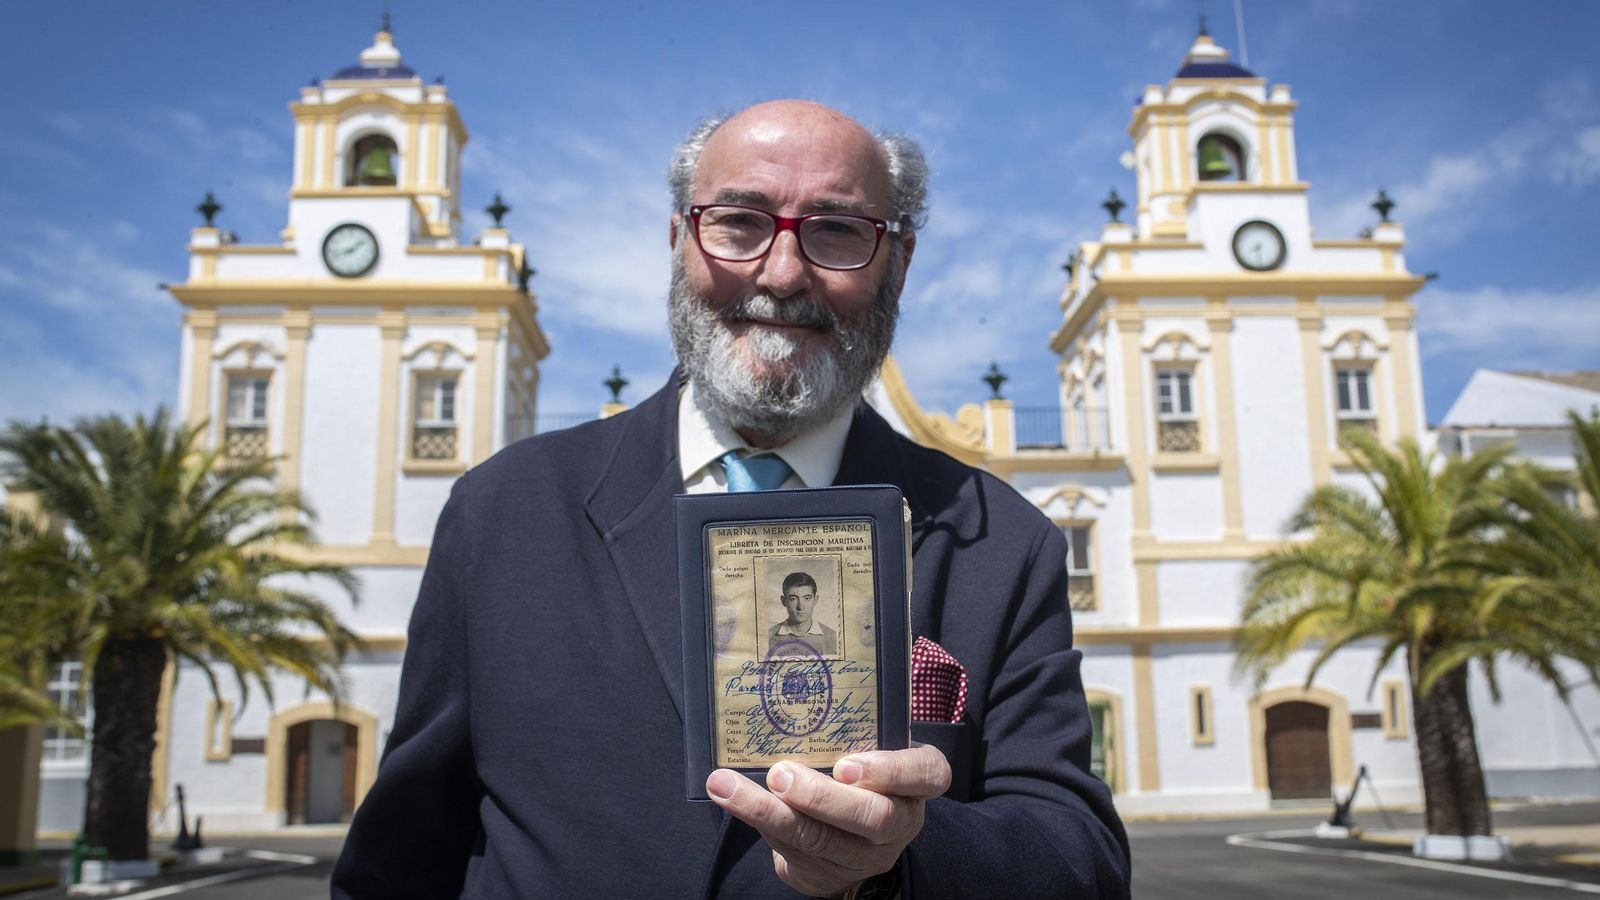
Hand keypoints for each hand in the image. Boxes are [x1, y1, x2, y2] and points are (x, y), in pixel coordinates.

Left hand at [706, 744, 950, 897]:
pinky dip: (760, 822)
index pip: (925, 774)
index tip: (846, 764)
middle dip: (821, 797)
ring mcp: (865, 855)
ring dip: (769, 813)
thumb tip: (798, 685)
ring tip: (728, 786)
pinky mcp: (829, 874)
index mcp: (918, 781)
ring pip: (821, 840)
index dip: (890, 771)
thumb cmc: (861, 768)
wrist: (849, 831)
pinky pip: (794, 852)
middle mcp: (899, 822)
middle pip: (871, 818)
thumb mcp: (872, 744)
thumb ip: (853, 727)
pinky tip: (730, 799)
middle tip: (780, 774)